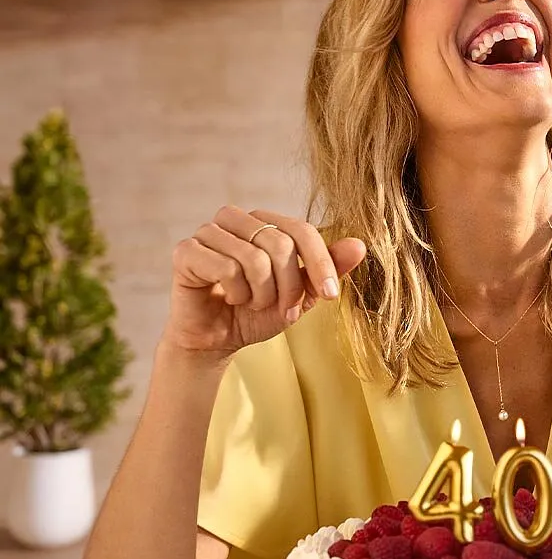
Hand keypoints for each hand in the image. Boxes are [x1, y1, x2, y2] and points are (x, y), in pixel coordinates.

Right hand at [162, 206, 365, 357]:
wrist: (218, 340)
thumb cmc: (258, 312)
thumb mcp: (302, 293)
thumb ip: (328, 268)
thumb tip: (359, 245)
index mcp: (265, 222)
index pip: (302, 230)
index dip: (320, 263)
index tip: (330, 296)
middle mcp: (236, 219)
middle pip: (280, 245)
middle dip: (289, 287)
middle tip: (283, 309)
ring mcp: (208, 232)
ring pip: (254, 258)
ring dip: (262, 294)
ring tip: (253, 303)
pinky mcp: (186, 251)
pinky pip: (225, 268)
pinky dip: (236, 293)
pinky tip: (229, 298)